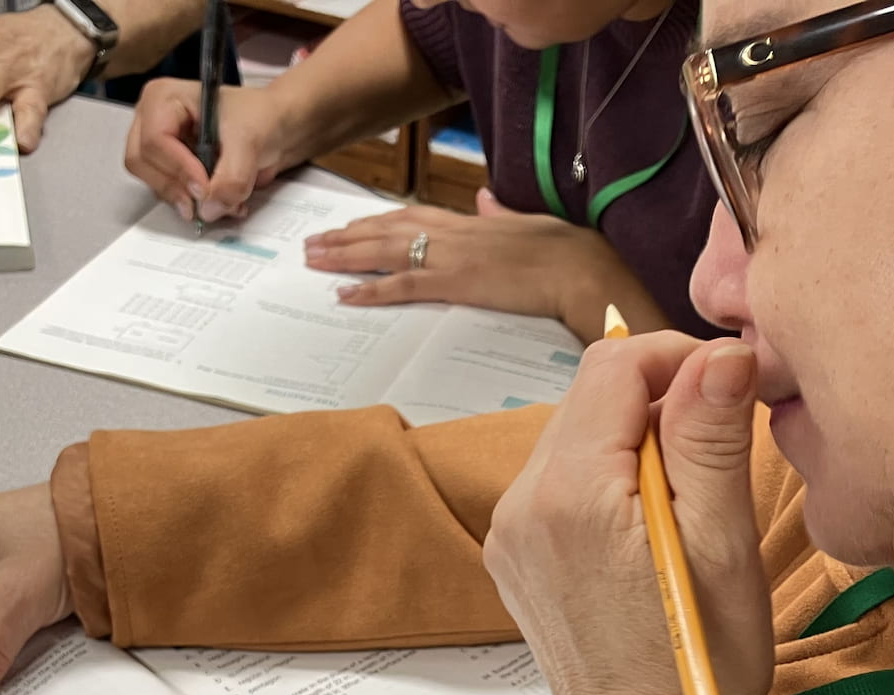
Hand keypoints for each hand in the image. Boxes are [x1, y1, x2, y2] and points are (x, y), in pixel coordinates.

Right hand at [124, 77, 289, 224]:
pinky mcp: (170, 168)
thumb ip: (231, 176)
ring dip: (186, 199)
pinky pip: (169, 193)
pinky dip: (192, 204)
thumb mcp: (249, 141)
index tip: (205, 188)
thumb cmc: (259, 117)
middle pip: (142, 163)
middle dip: (175, 187)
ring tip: (222, 201)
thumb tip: (209, 209)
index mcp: (164, 98)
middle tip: (206, 202)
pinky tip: (218, 201)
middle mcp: (152, 120)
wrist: (274, 130)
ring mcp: (159, 146)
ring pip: (152, 182)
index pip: (154, 139)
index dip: (178, 168)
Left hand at [307, 190, 667, 341]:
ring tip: (314, 260)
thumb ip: (500, 213)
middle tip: (313, 243)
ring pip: (384, 251)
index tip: (348, 226)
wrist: (581, 269)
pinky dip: (371, 288)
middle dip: (346, 235)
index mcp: (469, 221)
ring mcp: (451, 256)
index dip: (375, 221)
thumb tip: (486, 200)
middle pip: (386, 229)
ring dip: (345, 255)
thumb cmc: (565, 252)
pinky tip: (344, 294)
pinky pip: (402, 285)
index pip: (411, 215)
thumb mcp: (527, 224)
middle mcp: (453, 232)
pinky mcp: (455, 283)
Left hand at [484, 334, 771, 694]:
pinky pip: (561, 480)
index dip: (678, 358)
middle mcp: (522, 504)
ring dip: (635, 439)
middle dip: (659, 398)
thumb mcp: (724, 546)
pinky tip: (649, 524)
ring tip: (689, 495)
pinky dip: (608, 477)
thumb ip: (711, 439)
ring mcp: (511, 531)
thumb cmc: (699, 663)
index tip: (731, 388)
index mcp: (571, 494)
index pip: (614, 365)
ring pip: (576, 434)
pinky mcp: (516, 554)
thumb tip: (722, 352)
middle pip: (589, 395)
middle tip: (720, 443)